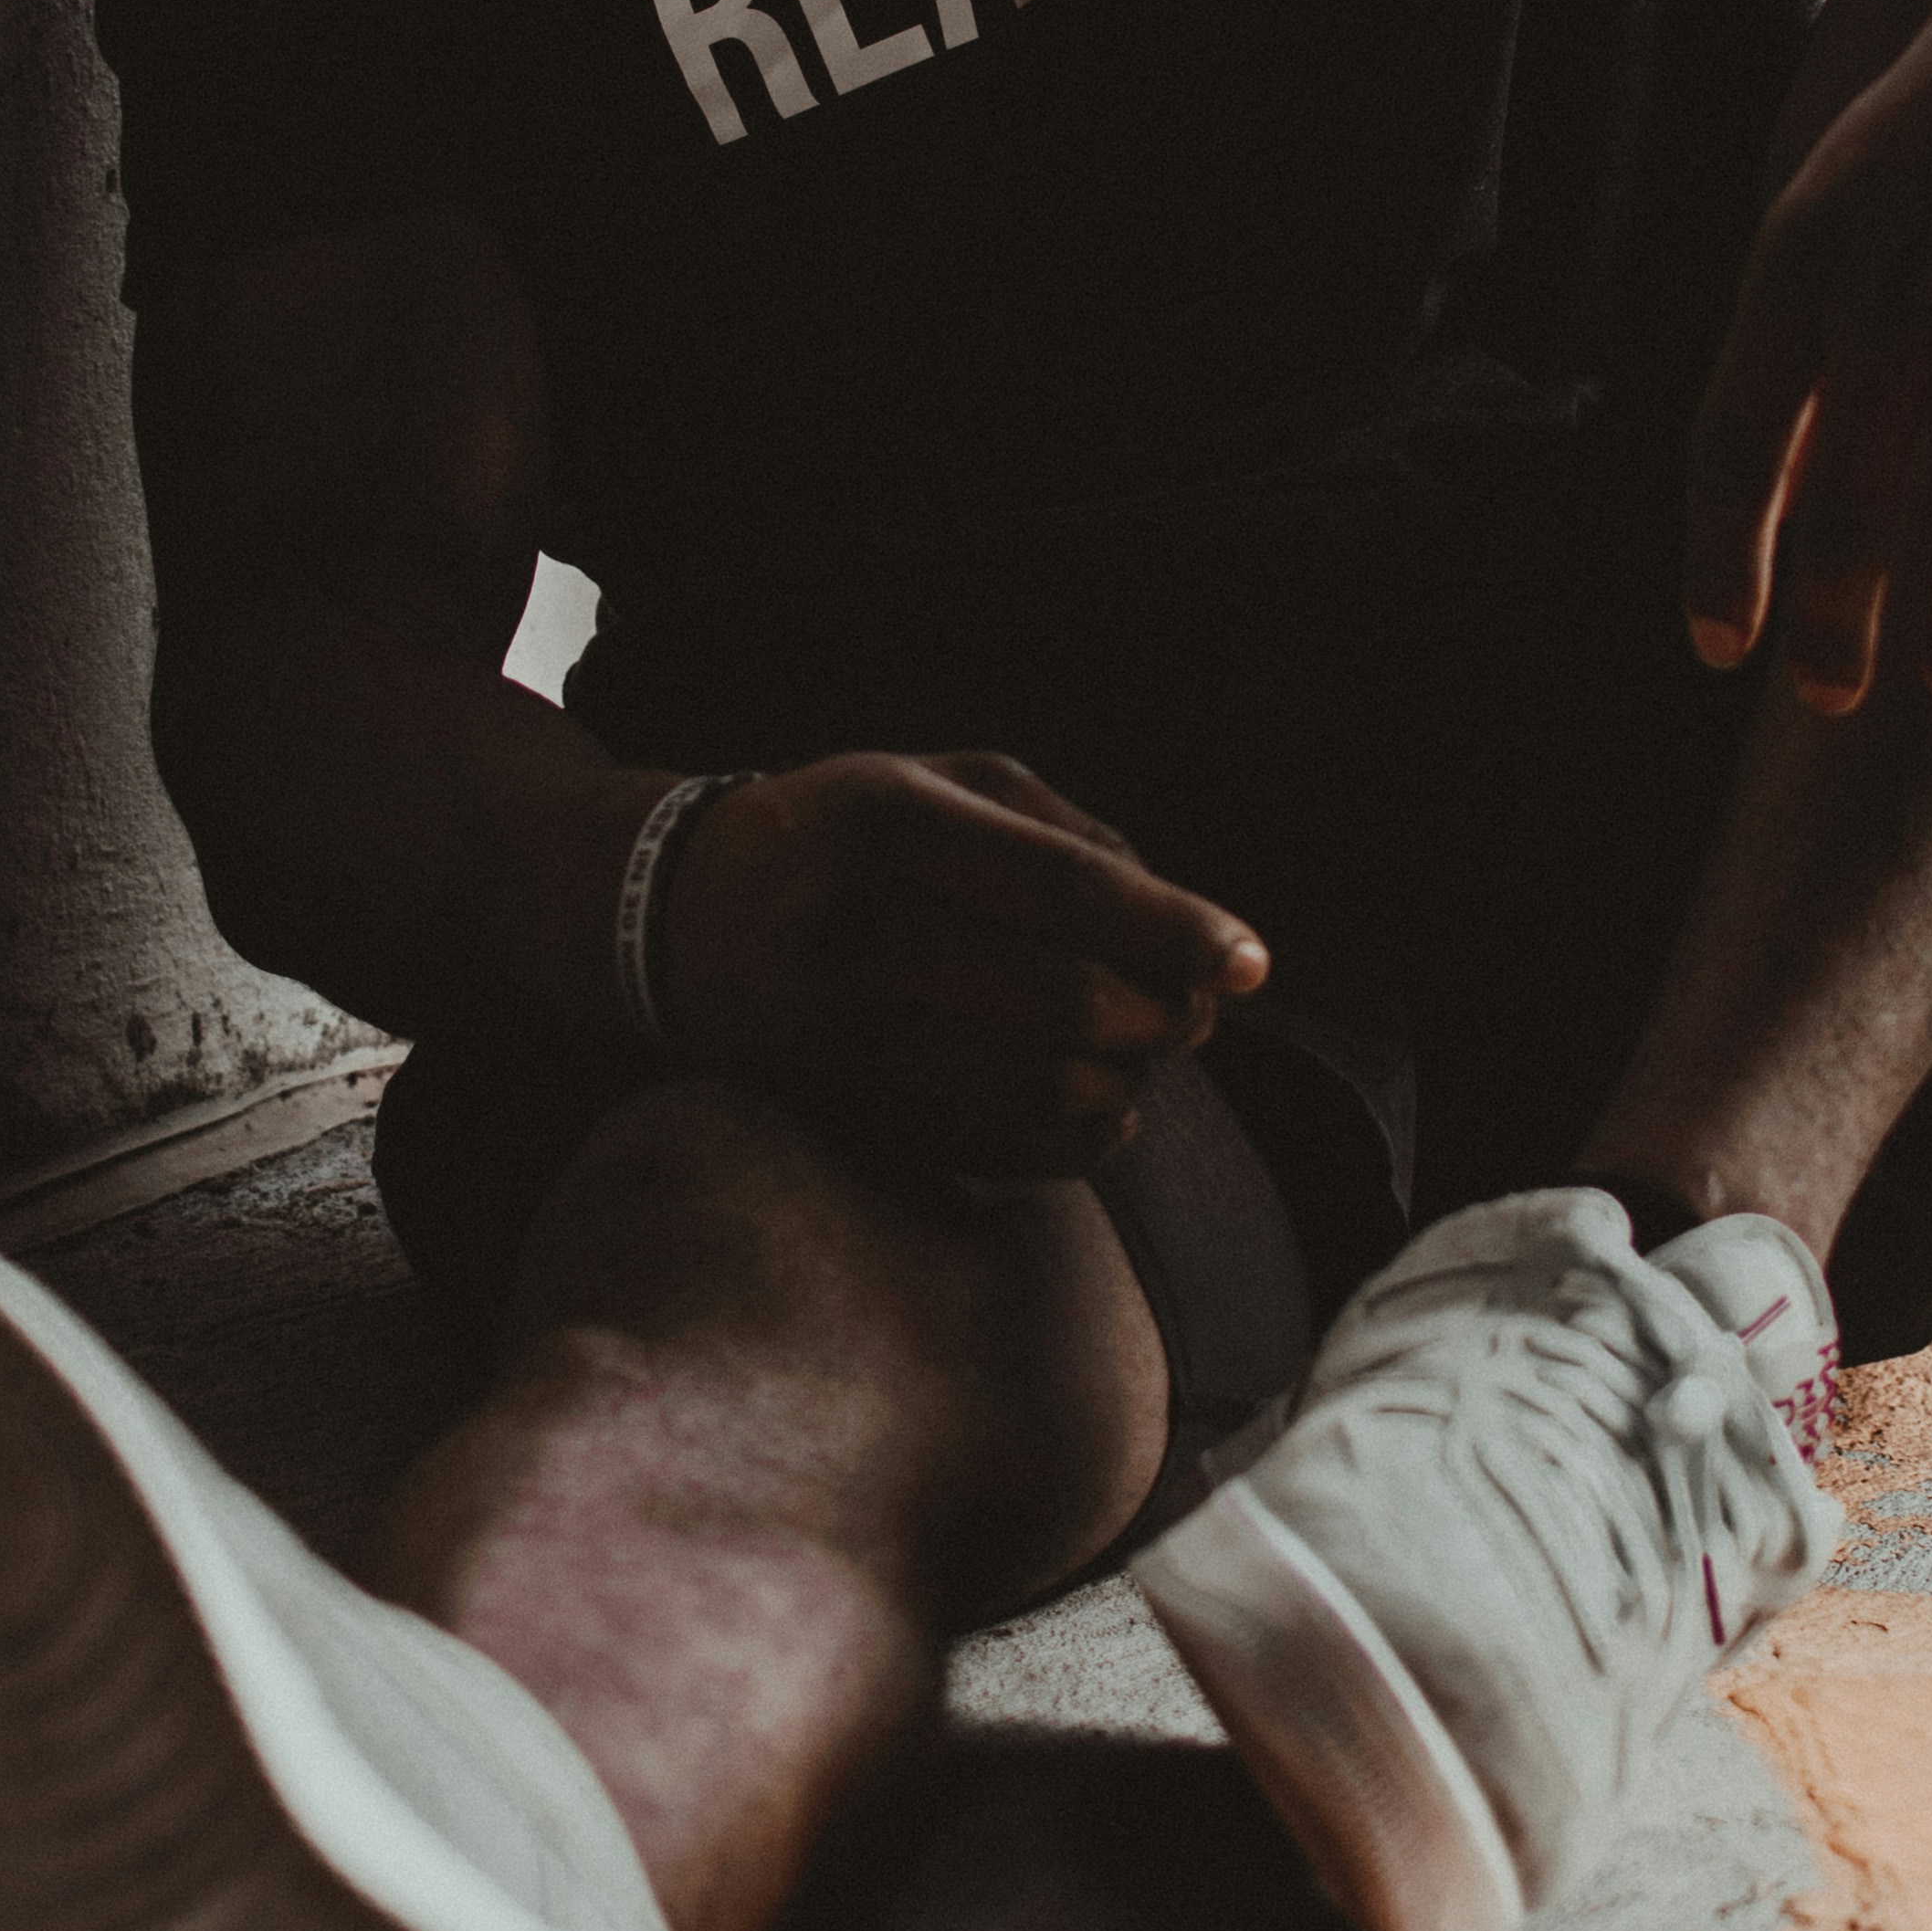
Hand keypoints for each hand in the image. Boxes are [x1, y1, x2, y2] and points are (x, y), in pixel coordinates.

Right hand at [655, 750, 1269, 1177]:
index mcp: (891, 824)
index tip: (1254, 962)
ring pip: (1042, 1089)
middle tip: (1197, 1008)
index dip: (1174, 930)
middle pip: (1066, 1004)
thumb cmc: (846, 834)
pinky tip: (1087, 1092)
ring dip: (1129, 1077)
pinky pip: (1006, 1148)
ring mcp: (845, 1035)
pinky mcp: (847, 1111)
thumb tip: (1183, 923)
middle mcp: (859, 931)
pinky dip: (1081, 1132)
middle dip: (1166, 1016)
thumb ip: (1069, 834)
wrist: (677, 920)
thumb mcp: (942, 782)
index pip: (1064, 888)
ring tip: (1140, 1045)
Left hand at [1684, 0, 1931, 712]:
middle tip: (1835, 693)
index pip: (1734, 451)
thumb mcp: (1843, 190)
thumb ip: (1809, 317)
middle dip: (1836, 623)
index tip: (1720, 646)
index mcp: (1803, 267)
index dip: (1720, 561)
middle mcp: (1892, 303)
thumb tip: (1779, 452)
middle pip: (1847, 511)